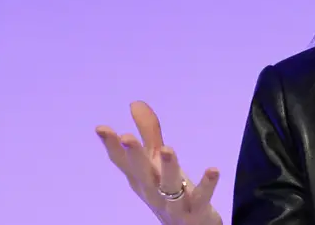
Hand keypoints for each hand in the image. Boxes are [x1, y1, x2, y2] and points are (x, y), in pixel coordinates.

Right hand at [96, 101, 222, 224]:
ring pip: (169, 185)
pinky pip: (201, 198)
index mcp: (141, 179)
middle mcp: (153, 191)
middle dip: (133, 155)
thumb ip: (148, 133)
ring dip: (168, 167)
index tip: (101, 127)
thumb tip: (135, 103)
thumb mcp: (157, 162)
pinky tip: (213, 169)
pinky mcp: (196, 211)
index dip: (111, 146)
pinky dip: (207, 184)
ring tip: (167, 149)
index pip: (123, 162)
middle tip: (126, 137)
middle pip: (141, 172)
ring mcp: (173, 204)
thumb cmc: (169, 192)